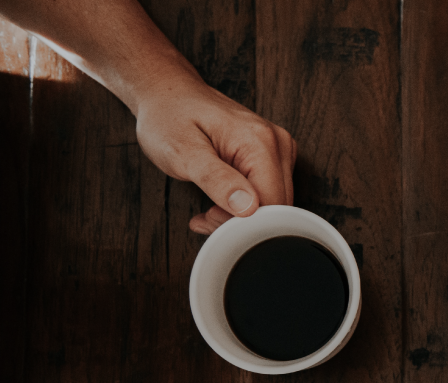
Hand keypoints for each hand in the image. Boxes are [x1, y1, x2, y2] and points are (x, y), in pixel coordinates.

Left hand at [133, 72, 295, 233]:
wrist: (168, 94)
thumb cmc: (170, 117)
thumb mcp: (183, 151)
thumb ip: (216, 179)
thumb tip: (247, 207)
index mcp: (260, 142)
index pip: (271, 203)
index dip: (243, 222)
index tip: (210, 219)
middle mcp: (277, 143)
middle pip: (277, 205)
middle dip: (242, 221)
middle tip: (206, 216)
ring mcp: (278, 148)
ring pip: (275, 202)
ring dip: (242, 215)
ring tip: (210, 207)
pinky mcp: (273, 155)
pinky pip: (269, 192)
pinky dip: (246, 205)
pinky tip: (222, 199)